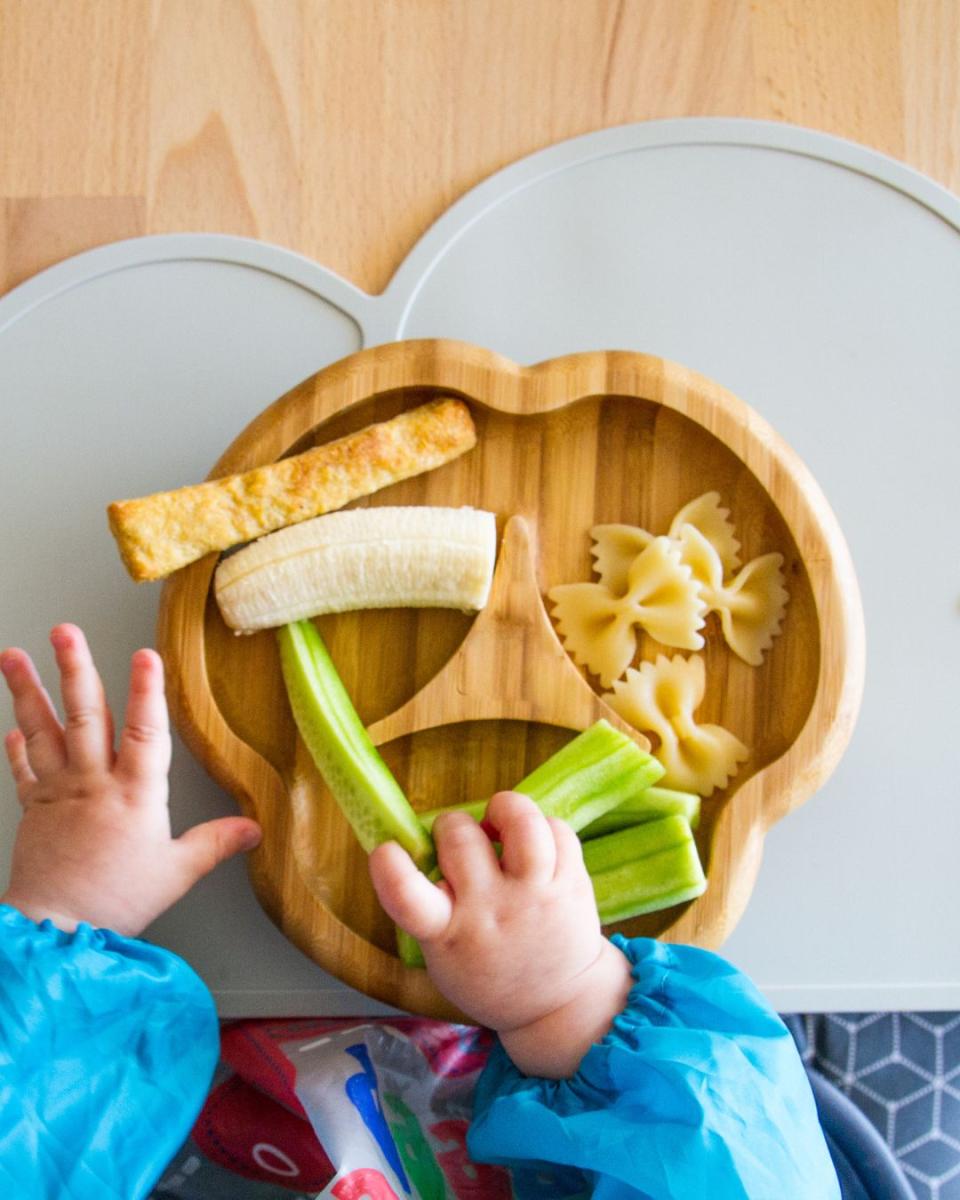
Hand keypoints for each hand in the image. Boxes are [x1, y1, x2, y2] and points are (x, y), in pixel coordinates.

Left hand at [0, 623, 261, 936]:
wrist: (55, 929)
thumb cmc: (117, 901)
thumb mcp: (177, 873)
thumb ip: (215, 843)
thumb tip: (254, 828)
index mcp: (135, 794)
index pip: (145, 732)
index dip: (147, 692)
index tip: (145, 655)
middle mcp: (94, 783)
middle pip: (85, 716)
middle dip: (75, 669)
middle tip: (65, 632)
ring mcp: (59, 791)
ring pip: (44, 731)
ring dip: (28, 691)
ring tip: (14, 656)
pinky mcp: (33, 809)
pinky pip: (24, 768)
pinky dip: (17, 745)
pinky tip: (13, 724)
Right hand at [369, 791, 631, 1078]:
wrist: (559, 1005)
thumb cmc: (486, 970)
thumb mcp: (441, 954)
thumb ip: (426, 904)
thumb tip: (421, 840)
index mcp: (447, 932)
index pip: (408, 897)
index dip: (391, 867)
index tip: (386, 850)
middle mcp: (491, 909)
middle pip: (461, 836)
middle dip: (452, 825)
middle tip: (459, 841)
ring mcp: (536, 895)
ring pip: (522, 822)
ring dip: (504, 809)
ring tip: (500, 823)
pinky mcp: (572, 883)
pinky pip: (557, 828)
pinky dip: (542, 826)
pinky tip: (533, 844)